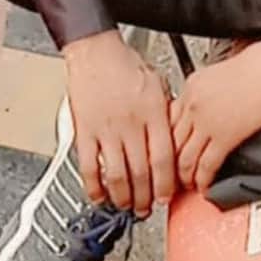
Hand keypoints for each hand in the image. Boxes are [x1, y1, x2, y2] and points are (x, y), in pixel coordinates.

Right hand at [63, 29, 174, 213]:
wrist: (96, 52)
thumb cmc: (128, 67)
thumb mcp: (160, 86)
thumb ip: (167, 116)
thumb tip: (176, 145)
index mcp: (153, 112)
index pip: (164, 158)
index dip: (166, 184)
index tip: (166, 196)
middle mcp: (131, 123)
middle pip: (142, 172)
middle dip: (146, 198)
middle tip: (147, 208)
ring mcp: (106, 129)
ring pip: (116, 175)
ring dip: (123, 198)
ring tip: (127, 206)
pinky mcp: (84, 131)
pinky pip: (88, 167)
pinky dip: (94, 187)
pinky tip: (99, 196)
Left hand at [170, 36, 260, 194]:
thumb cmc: (255, 66)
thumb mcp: (216, 74)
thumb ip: (202, 94)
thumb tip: (200, 112)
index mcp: (190, 88)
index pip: (167, 122)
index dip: (166, 143)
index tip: (169, 153)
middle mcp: (192, 106)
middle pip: (171, 143)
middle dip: (170, 164)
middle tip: (172, 176)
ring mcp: (206, 122)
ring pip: (185, 158)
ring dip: (185, 177)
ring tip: (188, 187)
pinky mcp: (225, 136)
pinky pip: (206, 165)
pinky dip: (203, 181)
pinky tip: (205, 187)